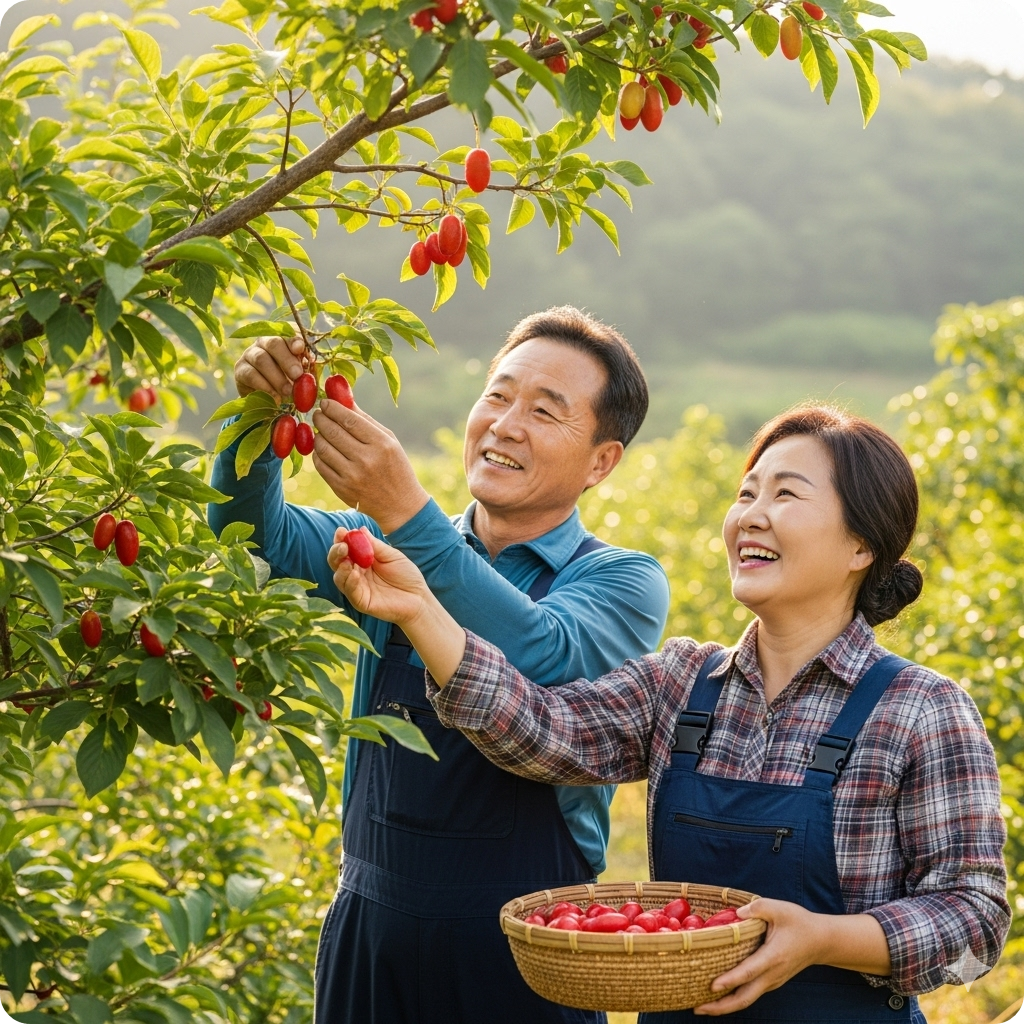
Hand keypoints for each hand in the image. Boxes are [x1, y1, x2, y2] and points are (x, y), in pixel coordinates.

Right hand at [234, 336, 308, 401]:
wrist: (270, 397)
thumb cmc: (291, 381)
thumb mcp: (303, 373)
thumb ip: (307, 366)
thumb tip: (310, 363)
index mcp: (283, 338)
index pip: (288, 332)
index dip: (294, 339)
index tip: (300, 349)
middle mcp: (265, 341)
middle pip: (274, 343)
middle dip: (287, 360)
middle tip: (297, 375)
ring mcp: (250, 353)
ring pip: (261, 359)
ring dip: (277, 377)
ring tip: (288, 391)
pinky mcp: (240, 369)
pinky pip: (251, 375)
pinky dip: (265, 387)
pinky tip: (275, 397)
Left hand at [312, 400, 428, 533]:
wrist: (400, 505)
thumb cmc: (396, 467)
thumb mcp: (389, 441)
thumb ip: (366, 421)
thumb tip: (344, 401)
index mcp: (381, 444)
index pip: (349, 420)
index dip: (333, 408)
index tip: (325, 403)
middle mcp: (366, 459)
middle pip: (333, 432)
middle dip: (321, 419)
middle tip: (317, 414)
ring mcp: (352, 475)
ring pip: (323, 448)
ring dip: (318, 436)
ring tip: (321, 432)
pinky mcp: (341, 488)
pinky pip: (320, 465)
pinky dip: (318, 454)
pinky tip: (323, 450)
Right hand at [329, 527, 430, 625]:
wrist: (419, 598)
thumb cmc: (406, 575)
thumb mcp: (391, 555)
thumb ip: (375, 545)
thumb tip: (360, 529)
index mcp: (362, 561)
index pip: (345, 549)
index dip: (341, 540)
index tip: (341, 531)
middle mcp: (356, 574)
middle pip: (337, 563)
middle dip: (336, 552)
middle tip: (342, 545)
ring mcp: (357, 589)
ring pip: (340, 578)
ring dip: (340, 568)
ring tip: (346, 559)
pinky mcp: (361, 602)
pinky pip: (351, 592)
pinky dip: (350, 582)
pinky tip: (356, 573)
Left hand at [693, 899, 824, 1015]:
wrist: (821, 941)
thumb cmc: (799, 923)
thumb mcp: (779, 908)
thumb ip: (757, 908)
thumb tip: (736, 913)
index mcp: (773, 957)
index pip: (749, 972)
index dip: (730, 980)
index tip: (712, 986)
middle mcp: (772, 975)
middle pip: (745, 998)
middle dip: (721, 1006)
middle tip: (697, 1009)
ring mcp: (772, 981)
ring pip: (747, 999)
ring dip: (725, 1006)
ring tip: (701, 1007)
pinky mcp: (770, 981)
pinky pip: (751, 993)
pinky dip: (734, 999)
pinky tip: (719, 996)